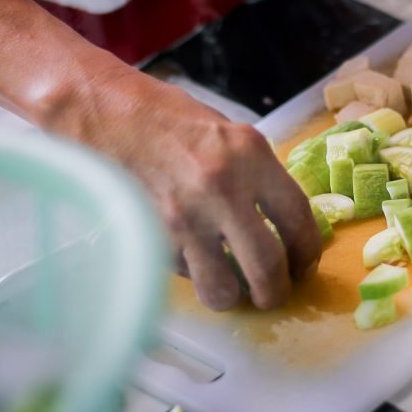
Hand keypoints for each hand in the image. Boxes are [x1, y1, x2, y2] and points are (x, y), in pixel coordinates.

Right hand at [77, 68, 320, 310]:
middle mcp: (222, 189)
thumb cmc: (168, 119)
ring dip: (232, 296)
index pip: (298, 218)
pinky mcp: (152, 239)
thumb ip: (258, 176)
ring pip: (224, 289)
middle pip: (267, 266)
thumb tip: (283, 224)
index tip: (304, 264)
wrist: (104, 115)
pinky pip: (186, 275)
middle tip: (274, 291)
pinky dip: (194, 275)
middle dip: (276, 291)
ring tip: (233, 286)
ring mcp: (184, 219)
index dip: (308, 251)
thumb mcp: (228, 134)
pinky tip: (193, 257)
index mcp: (250, 155)